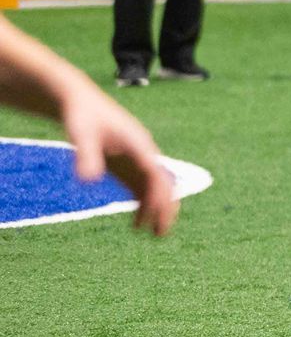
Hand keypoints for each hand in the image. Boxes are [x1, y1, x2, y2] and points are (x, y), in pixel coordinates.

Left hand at [63, 85, 176, 235]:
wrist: (79, 102)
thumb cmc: (81, 116)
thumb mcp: (81, 134)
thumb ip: (86, 156)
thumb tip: (89, 181)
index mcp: (139, 144)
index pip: (155, 173)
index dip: (158, 195)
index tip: (157, 216)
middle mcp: (143, 152)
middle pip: (163, 181)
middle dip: (165, 206)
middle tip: (162, 232)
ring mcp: (136, 158)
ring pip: (153, 187)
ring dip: (156, 209)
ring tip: (153, 234)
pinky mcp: (125, 163)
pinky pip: (140, 187)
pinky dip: (142, 204)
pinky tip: (136, 224)